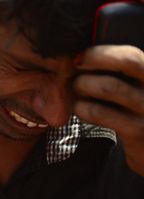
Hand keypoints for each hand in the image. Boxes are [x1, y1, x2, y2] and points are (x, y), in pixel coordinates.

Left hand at [73, 45, 143, 175]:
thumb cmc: (133, 111)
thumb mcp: (133, 88)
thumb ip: (116, 71)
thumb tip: (80, 56)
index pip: (131, 54)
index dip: (101, 52)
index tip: (79, 57)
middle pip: (128, 61)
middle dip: (94, 60)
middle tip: (75, 69)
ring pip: (110, 86)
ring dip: (84, 85)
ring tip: (76, 90)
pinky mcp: (137, 132)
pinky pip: (100, 113)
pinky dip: (82, 108)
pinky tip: (80, 109)